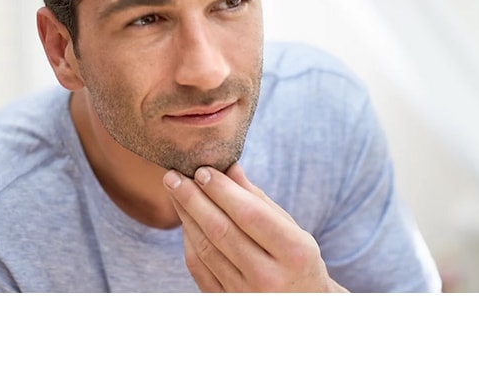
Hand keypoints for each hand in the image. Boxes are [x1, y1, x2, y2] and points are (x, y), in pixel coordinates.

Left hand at [163, 163, 347, 292]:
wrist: (304, 311)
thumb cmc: (298, 263)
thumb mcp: (292, 231)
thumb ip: (259, 200)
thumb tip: (228, 167)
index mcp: (294, 253)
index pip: (250, 214)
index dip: (222, 191)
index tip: (202, 170)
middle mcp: (269, 278)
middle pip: (221, 230)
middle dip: (193, 199)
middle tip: (173, 175)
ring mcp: (246, 295)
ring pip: (205, 249)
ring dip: (186, 216)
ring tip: (175, 191)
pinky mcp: (227, 305)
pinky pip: (199, 269)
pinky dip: (189, 241)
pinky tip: (185, 220)